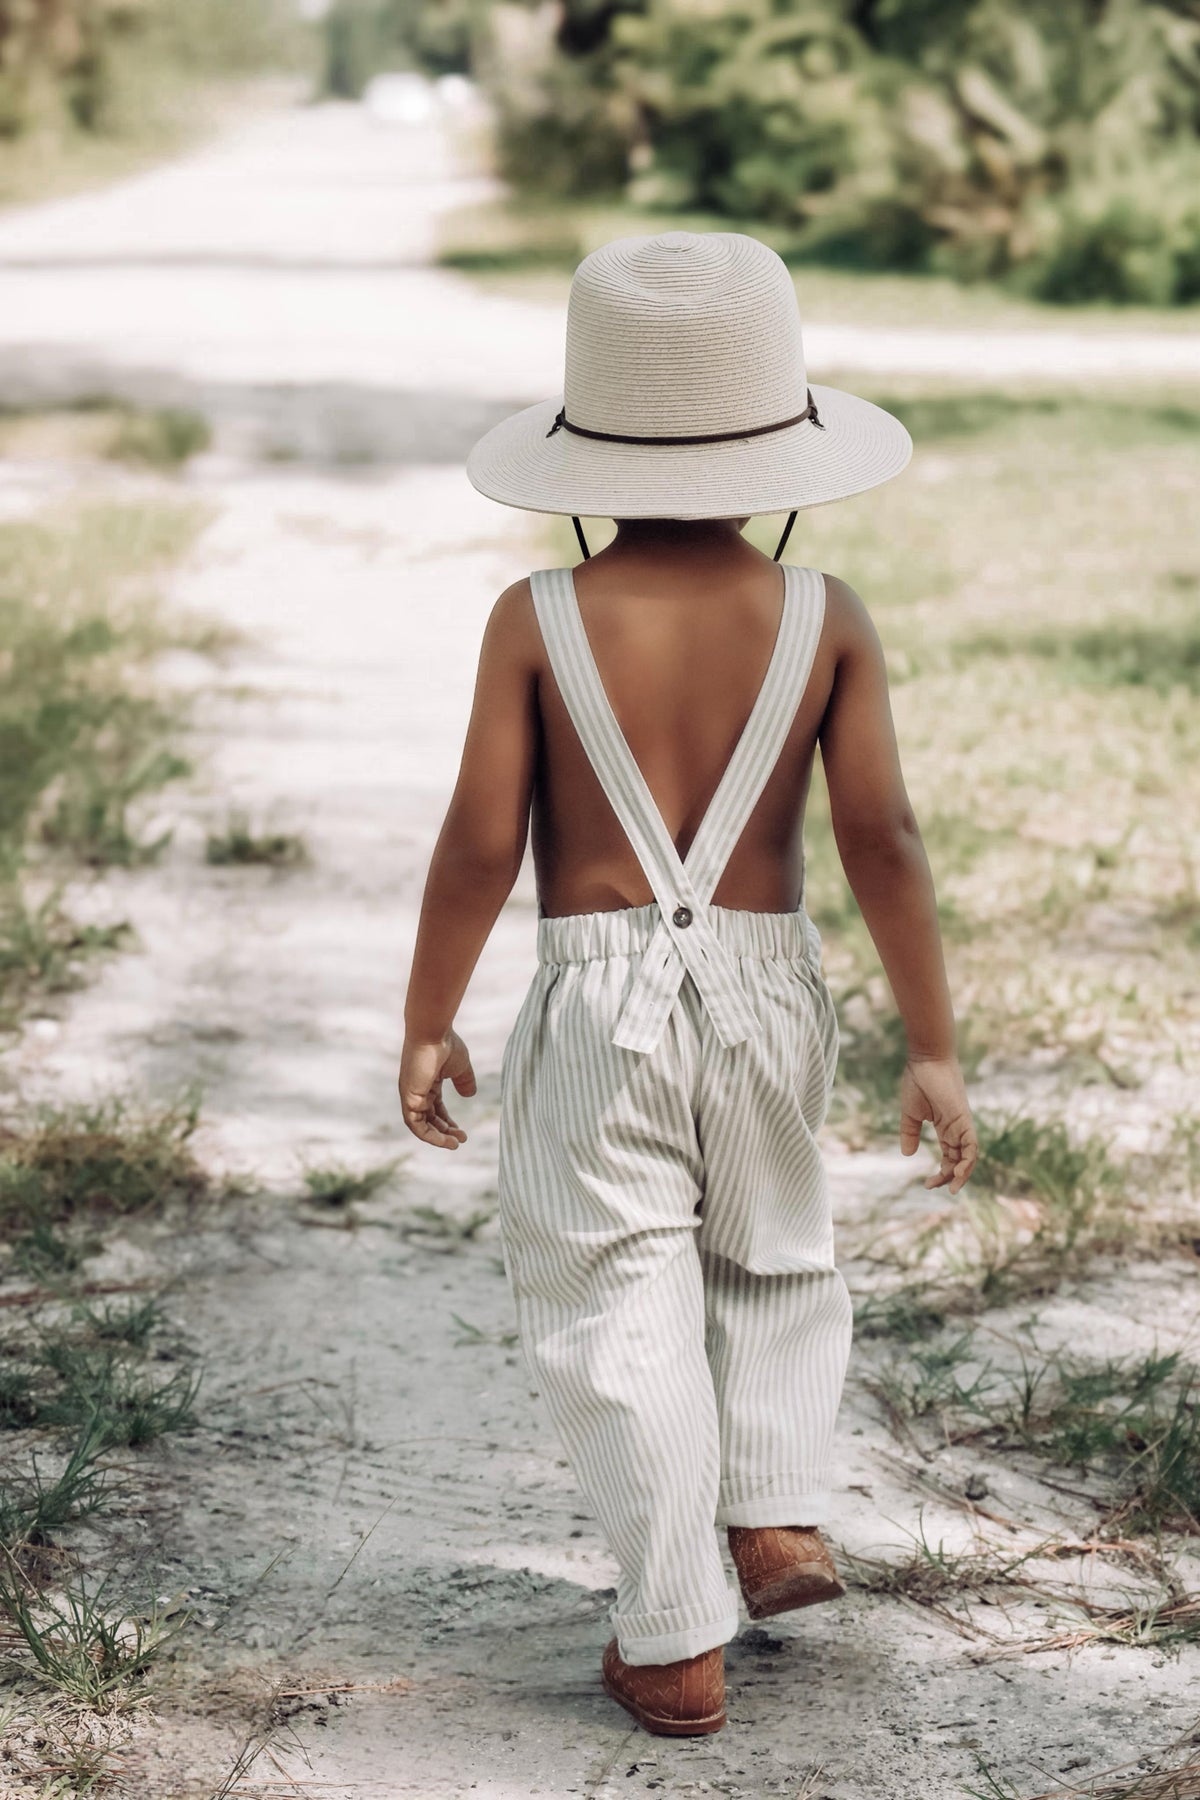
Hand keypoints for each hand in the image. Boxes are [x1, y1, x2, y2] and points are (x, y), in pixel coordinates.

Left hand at [398, 1029, 476, 1149]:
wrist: (432, 1032)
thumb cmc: (446, 1044)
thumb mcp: (461, 1067)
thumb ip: (465, 1081)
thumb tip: (470, 1095)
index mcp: (427, 1083)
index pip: (435, 1108)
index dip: (448, 1122)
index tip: (462, 1132)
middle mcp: (416, 1091)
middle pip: (429, 1119)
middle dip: (445, 1131)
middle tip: (461, 1140)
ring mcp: (411, 1095)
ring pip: (421, 1126)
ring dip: (438, 1137)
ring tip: (455, 1144)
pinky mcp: (409, 1099)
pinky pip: (416, 1125)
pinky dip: (429, 1136)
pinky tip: (445, 1140)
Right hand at [899, 1056, 977, 1193]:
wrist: (926, 1060)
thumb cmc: (918, 1081)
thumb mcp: (911, 1114)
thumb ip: (910, 1133)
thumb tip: (907, 1154)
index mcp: (946, 1128)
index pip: (950, 1157)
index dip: (942, 1173)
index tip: (927, 1185)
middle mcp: (958, 1129)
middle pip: (960, 1160)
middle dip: (950, 1178)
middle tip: (934, 1187)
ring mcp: (963, 1124)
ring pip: (969, 1157)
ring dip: (963, 1174)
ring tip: (952, 1188)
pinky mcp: (964, 1120)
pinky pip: (972, 1146)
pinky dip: (968, 1161)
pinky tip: (958, 1173)